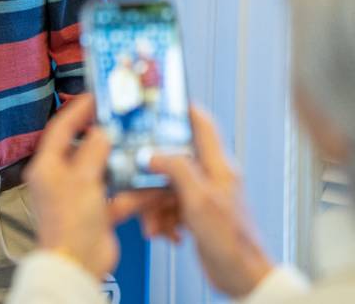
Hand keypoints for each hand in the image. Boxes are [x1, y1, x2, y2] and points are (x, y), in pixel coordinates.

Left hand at [25, 94, 158, 277]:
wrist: (77, 265)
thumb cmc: (68, 226)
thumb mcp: (82, 179)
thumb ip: (94, 151)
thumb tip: (102, 132)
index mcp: (47, 166)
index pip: (61, 127)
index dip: (78, 109)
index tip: (95, 96)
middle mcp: (61, 179)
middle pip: (84, 147)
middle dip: (105, 135)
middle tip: (123, 120)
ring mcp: (80, 196)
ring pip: (105, 171)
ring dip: (123, 163)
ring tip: (139, 147)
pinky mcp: (97, 213)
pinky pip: (119, 196)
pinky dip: (134, 192)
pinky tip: (149, 186)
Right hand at [149, 107, 272, 297]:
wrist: (241, 275)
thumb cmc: (233, 242)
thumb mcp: (199, 200)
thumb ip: (177, 170)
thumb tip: (155, 153)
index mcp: (218, 166)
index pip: (202, 125)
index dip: (183, 110)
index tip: (161, 104)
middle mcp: (210, 177)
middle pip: (172, 159)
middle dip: (152, 175)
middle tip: (138, 183)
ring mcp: (202, 195)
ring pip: (166, 185)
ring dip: (154, 205)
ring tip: (154, 221)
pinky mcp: (195, 212)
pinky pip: (168, 206)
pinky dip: (161, 218)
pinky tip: (165, 230)